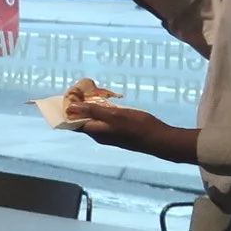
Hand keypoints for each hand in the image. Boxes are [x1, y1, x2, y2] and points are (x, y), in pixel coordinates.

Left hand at [71, 100, 197, 162]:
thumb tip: (71, 107)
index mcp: (96, 132)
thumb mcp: (115, 115)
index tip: (70, 94)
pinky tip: (108, 102)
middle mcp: (100, 135)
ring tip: (94, 92)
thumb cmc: (138, 127)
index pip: (73, 121)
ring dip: (92, 106)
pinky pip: (105, 120)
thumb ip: (93, 111)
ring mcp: (110, 134)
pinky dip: (103, 110)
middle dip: (81, 105)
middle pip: (83, 119)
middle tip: (83, 89)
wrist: (161, 140)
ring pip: (95, 119)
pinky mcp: (119, 132)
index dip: (69, 108)